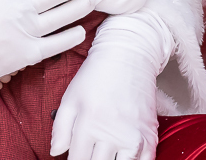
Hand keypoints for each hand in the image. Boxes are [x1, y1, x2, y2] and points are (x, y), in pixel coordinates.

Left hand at [51, 12, 170, 159]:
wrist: (129, 56)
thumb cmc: (97, 76)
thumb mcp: (70, 98)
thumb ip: (60, 128)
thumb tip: (56, 152)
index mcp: (90, 124)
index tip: (75, 159)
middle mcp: (113, 134)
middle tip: (90, 154)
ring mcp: (134, 137)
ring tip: (106, 156)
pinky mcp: (150, 135)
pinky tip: (123, 159)